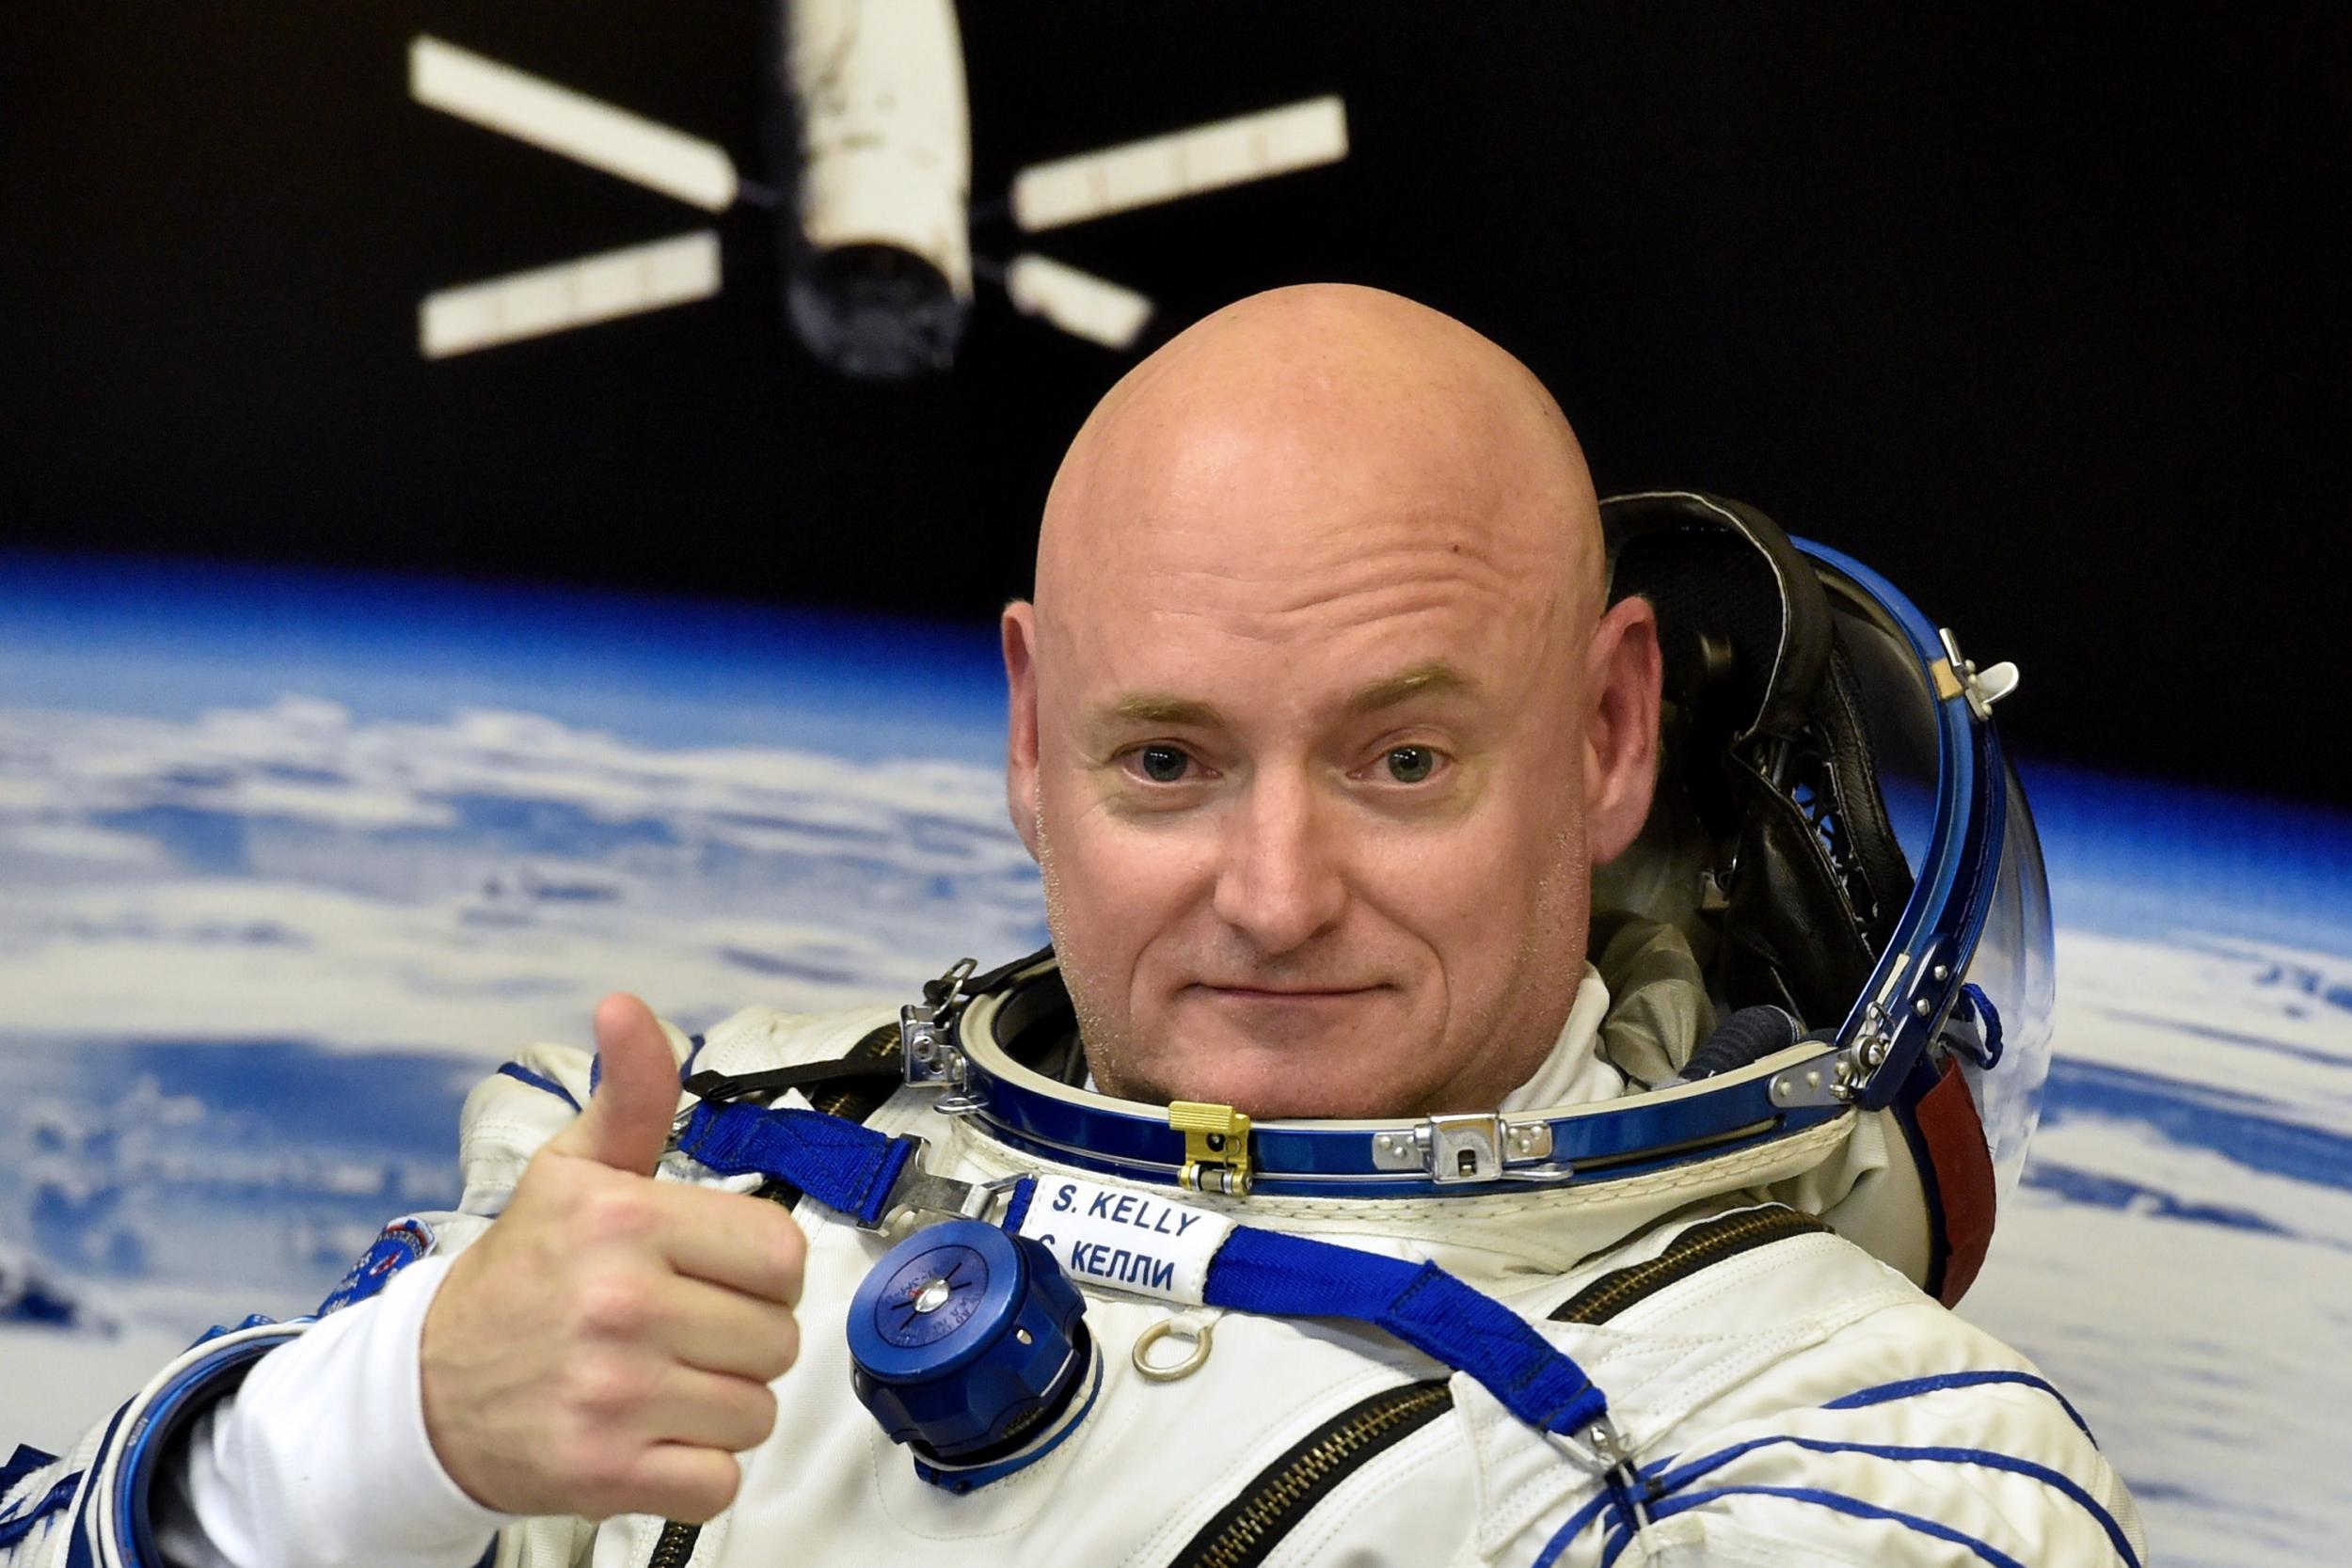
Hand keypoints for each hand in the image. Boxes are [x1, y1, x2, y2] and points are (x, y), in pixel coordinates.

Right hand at [420, 995, 806, 1520]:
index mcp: (624, 1220)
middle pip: (778, 1337)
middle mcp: (620, 1304)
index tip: (708, 1273)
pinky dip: (695, 1470)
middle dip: (739, 1339)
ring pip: (757, 1411)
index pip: (783, 1254)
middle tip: (675, 1331)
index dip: (756, 1270)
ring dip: (720, 1406)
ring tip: (658, 1382)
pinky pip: (721, 1481)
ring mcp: (613, 1394)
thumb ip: (631, 1093)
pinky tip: (648, 1436)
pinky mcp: (604, 1473)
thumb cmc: (521, 1277)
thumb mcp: (574, 1171)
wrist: (424, 1392)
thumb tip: (628, 1008)